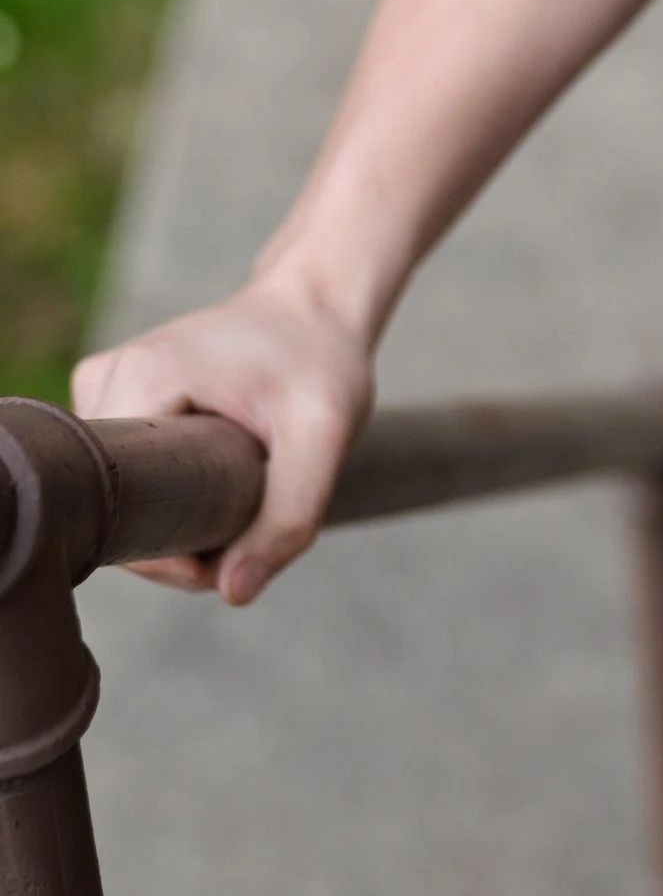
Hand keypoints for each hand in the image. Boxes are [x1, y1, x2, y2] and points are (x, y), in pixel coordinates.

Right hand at [71, 272, 375, 603]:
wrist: (317, 301)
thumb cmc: (322, 358)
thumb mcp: (325, 434)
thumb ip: (287, 518)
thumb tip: (233, 593)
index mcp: (137, 380)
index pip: (121, 510)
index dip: (172, 551)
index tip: (230, 544)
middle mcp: (104, 379)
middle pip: (120, 505)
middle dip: (181, 532)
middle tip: (250, 511)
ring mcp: (105, 383)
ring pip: (126, 491)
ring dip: (181, 509)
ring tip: (242, 478)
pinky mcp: (117, 391)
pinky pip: (131, 469)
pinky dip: (174, 483)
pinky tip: (217, 465)